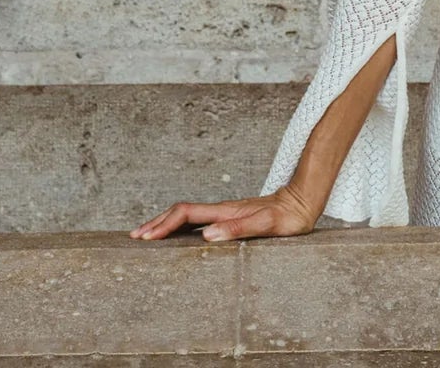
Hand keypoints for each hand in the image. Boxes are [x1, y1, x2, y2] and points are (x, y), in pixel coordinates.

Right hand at [129, 184, 318, 241]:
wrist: (303, 202)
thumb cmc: (288, 217)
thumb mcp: (267, 225)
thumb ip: (238, 229)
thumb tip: (206, 236)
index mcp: (226, 211)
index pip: (187, 214)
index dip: (165, 224)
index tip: (147, 237)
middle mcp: (223, 210)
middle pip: (182, 212)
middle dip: (157, 222)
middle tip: (135, 236)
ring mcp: (226, 212)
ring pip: (188, 215)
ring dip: (166, 223)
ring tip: (147, 234)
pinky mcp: (231, 217)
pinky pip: (198, 220)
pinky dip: (180, 226)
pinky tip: (178, 235)